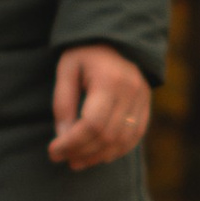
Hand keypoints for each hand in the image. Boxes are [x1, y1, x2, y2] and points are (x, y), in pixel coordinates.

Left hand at [49, 44, 151, 169]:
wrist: (116, 38)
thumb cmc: (85, 53)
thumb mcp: (66, 70)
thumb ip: (63, 103)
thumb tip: (64, 137)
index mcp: (109, 80)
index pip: (92, 123)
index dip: (72, 142)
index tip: (53, 151)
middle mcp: (131, 91)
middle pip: (107, 135)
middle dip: (82, 152)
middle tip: (62, 158)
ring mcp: (142, 99)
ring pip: (122, 140)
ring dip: (98, 156)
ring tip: (77, 161)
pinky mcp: (146, 105)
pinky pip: (135, 136)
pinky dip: (116, 151)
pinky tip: (99, 156)